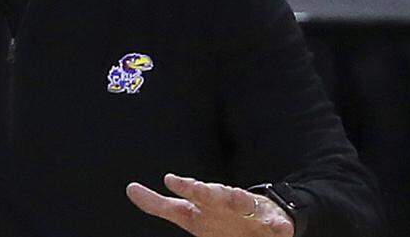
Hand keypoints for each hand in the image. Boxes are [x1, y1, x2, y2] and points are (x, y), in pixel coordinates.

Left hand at [127, 174, 293, 236]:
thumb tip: (130, 188)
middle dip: (207, 191)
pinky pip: (276, 225)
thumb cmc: (216, 216)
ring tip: (240, 198)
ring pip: (245, 203)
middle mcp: (226, 201)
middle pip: (217, 193)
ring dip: (242, 200)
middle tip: (196, 189)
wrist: (256, 220)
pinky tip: (279, 229)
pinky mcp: (271, 224)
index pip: (192, 192)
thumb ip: (158, 204)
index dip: (183, 186)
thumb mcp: (186, 213)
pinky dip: (277, 225)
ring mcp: (249, 211)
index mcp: (206, 200)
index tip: (170, 180)